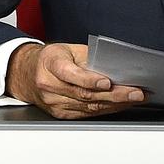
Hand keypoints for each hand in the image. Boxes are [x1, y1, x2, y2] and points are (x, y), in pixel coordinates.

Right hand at [6, 42, 145, 118]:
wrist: (27, 74)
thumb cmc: (50, 59)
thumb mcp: (67, 50)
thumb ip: (88, 57)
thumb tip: (115, 66)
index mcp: (50, 64)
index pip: (70, 74)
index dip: (89, 79)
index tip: (108, 82)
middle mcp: (50, 86)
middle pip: (85, 94)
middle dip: (115, 94)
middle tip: (136, 93)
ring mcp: (54, 103)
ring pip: (89, 107)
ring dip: (115, 104)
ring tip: (134, 99)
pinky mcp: (61, 114)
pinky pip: (87, 114)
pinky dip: (106, 110)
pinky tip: (119, 105)